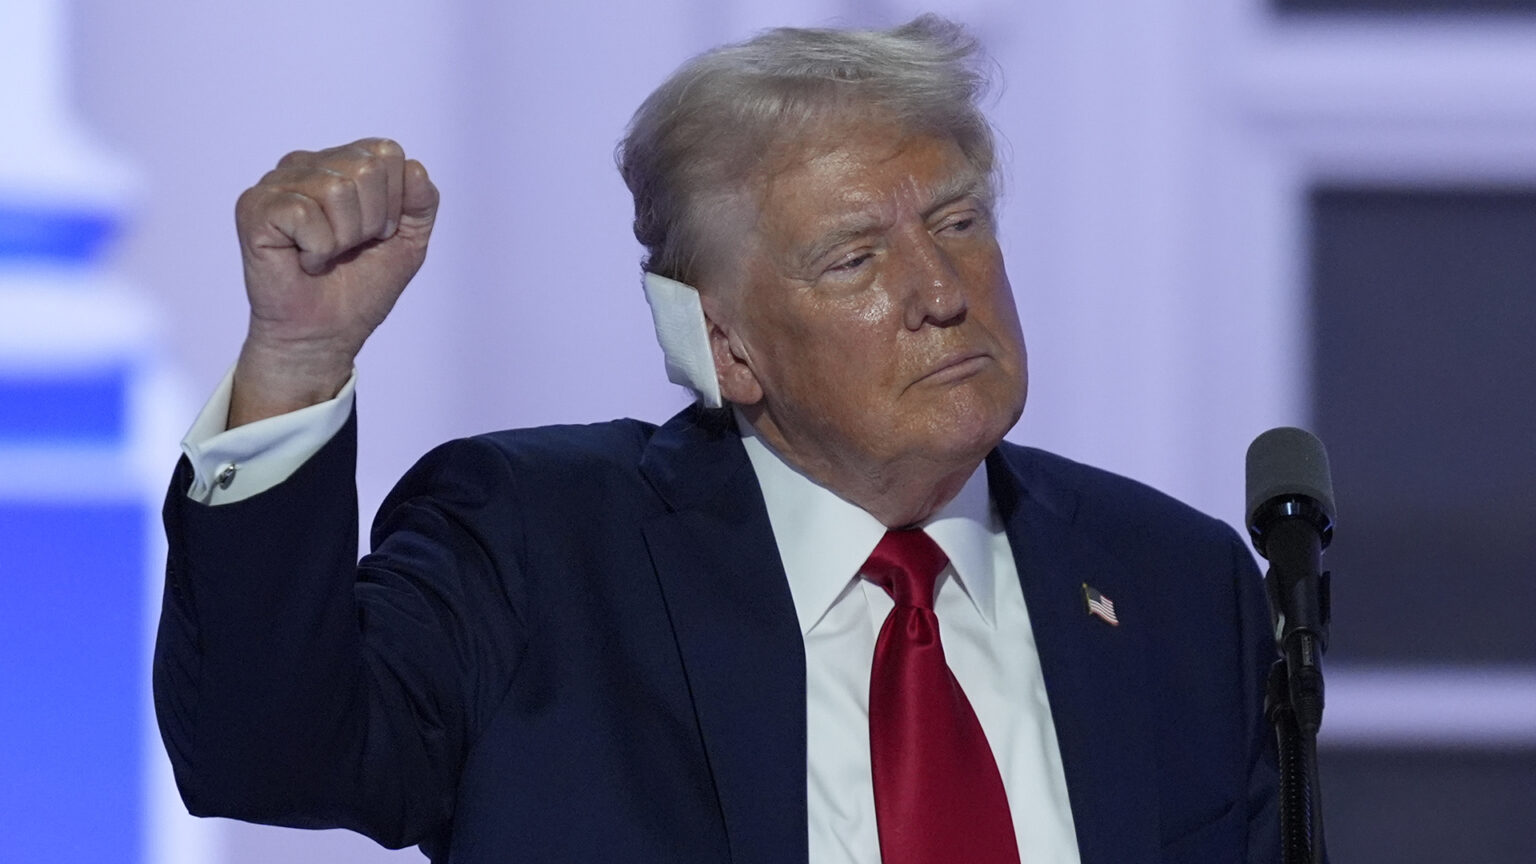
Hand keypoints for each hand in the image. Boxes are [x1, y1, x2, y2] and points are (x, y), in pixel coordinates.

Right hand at [229, 138, 438, 425]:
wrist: (326, 334)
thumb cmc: (361, 287)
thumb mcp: (409, 240)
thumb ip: (422, 201)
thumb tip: (414, 168)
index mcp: (342, 163)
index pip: (387, 152)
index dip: (395, 202)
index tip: (377, 234)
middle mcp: (307, 164)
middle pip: (366, 169)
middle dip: (371, 221)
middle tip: (349, 248)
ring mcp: (276, 182)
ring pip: (337, 189)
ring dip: (344, 238)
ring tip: (326, 255)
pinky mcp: (254, 207)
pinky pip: (305, 214)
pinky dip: (317, 249)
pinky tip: (304, 261)